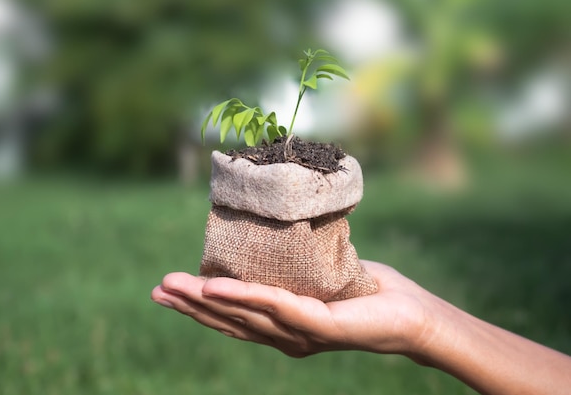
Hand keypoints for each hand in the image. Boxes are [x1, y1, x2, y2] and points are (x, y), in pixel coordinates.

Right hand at [151, 261, 443, 358]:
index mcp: (283, 325)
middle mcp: (286, 336)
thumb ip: (294, 267)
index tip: (169, 290)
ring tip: (174, 287)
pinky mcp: (320, 326)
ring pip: (245, 315)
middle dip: (190, 306)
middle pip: (230, 320)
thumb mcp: (321, 275)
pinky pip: (277, 307)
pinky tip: (217, 288)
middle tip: (157, 289)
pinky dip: (245, 297)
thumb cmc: (369, 291)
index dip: (200, 306)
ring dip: (206, 301)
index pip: (234, 317)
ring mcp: (301, 334)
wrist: (413, 313)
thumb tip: (273, 234)